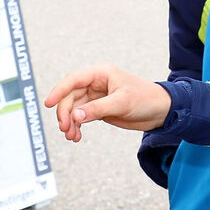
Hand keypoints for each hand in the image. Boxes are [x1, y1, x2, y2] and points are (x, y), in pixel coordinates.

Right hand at [44, 63, 171, 140]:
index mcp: (101, 73)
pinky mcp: (99, 109)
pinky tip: (76, 136)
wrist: (160, 110)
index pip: (74, 79)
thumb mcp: (121, 103)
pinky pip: (81, 116)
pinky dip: (77, 126)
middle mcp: (96, 83)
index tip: (48, 103)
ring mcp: (96, 97)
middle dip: (65, 113)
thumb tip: (75, 115)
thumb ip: (97, 109)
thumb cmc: (145, 99)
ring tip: (72, 136)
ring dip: (70, 122)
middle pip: (70, 96)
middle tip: (65, 128)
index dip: (59, 90)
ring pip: (74, 108)